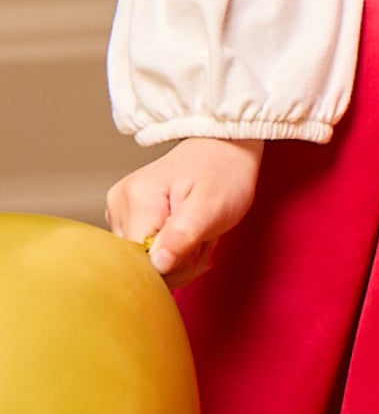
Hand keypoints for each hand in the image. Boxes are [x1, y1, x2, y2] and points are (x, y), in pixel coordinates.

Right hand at [106, 135, 263, 287]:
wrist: (224, 148)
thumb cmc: (223, 172)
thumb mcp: (212, 205)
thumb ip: (183, 236)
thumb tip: (157, 265)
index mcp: (137, 198)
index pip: (141, 259)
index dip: (174, 264)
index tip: (198, 245)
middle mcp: (119, 204)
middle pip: (141, 262)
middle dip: (178, 262)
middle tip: (203, 237)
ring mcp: (119, 212)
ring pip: (144, 261)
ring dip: (178, 258)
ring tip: (196, 232)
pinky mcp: (126, 219)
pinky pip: (145, 253)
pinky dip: (171, 252)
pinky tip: (185, 234)